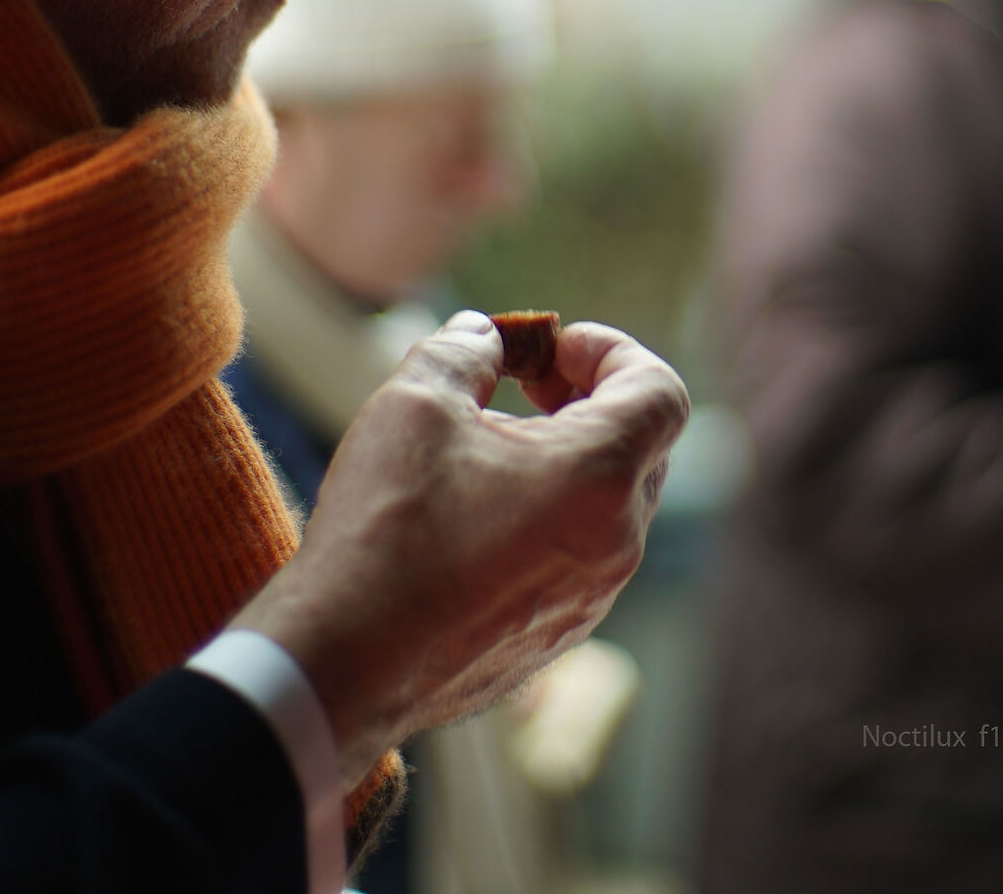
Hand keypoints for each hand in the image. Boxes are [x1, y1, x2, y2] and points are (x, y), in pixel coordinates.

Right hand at [230, 312, 688, 780]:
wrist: (341, 667)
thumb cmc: (385, 530)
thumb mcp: (417, 403)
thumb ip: (464, 349)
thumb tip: (483, 336)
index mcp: (601, 478)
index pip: (660, 393)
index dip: (613, 351)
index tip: (552, 347)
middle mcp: (616, 544)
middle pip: (642, 447)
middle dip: (589, 400)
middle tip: (523, 384)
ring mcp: (592, 599)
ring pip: (610, 505)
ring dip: (567, 460)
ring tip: (486, 447)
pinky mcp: (557, 636)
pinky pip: (580, 557)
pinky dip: (550, 516)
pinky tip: (473, 513)